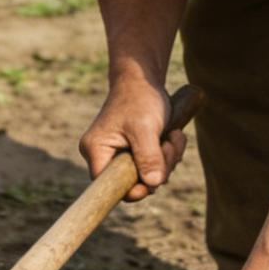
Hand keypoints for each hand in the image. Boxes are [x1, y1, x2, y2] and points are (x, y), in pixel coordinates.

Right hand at [79, 76, 187, 201]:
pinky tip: (172, 136)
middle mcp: (102, 155)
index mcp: (95, 150)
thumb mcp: (145, 127)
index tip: (153, 182)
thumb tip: (153, 184)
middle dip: (158, 168)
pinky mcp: (132, 153)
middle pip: (131, 183)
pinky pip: (152, 167)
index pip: (108, 185)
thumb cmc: (140, 98)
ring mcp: (118, 155)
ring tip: (172, 135)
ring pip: (146, 176)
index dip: (131, 190)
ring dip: (167, 159)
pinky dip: (167, 155)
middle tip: (169, 145)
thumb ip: (148, 156)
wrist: (144, 79)